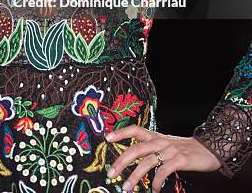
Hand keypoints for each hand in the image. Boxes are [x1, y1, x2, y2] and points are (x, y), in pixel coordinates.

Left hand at [105, 124, 221, 191]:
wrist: (208, 149)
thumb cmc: (183, 149)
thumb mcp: (165, 144)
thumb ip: (151, 148)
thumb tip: (131, 158)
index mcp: (155, 136)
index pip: (135, 129)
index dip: (121, 132)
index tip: (107, 138)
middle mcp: (160, 141)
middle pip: (136, 148)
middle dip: (121, 161)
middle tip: (111, 173)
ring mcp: (170, 150)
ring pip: (147, 162)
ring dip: (134, 176)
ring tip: (126, 188)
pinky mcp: (180, 160)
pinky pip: (164, 171)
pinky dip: (156, 181)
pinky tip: (153, 189)